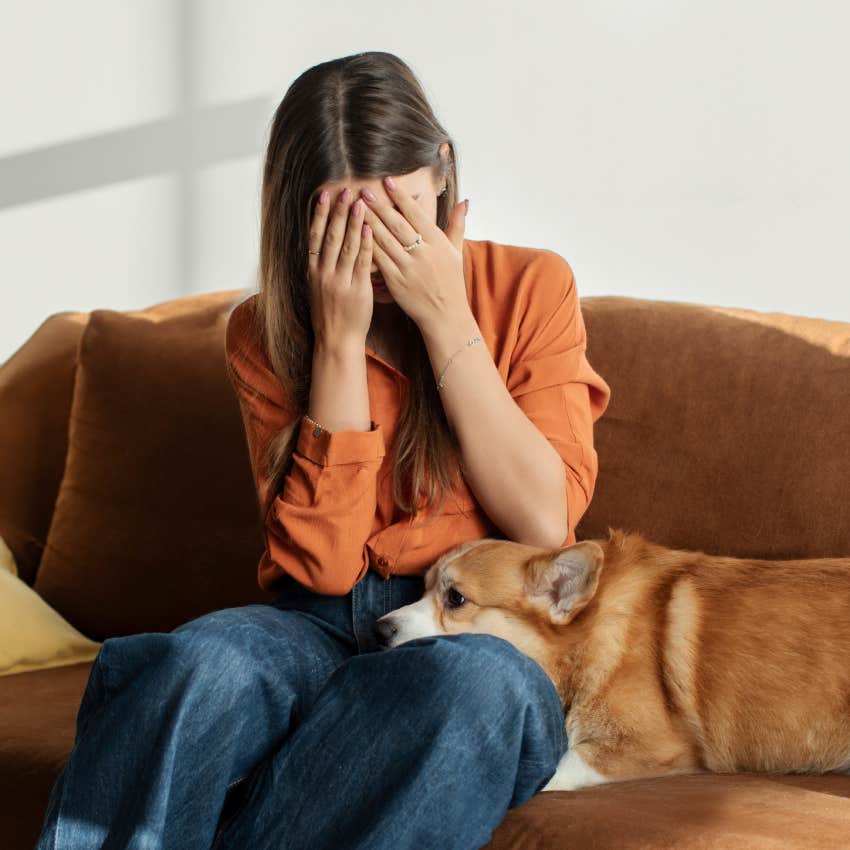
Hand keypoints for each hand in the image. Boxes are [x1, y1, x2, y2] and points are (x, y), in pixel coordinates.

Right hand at [307, 186, 373, 348]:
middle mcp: (323, 274)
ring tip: (360, 202)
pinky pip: (361, 263)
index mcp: (313, 272)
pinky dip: (365, 245)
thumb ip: (322, 267)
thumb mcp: (318, 288)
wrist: (336, 340)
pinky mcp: (357, 290)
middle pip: (331, 237)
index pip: (315, 237)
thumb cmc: (331, 315)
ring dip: (353, 222)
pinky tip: (369, 229)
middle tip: (345, 191)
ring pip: (346, 246)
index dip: (319, 215)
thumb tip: (324, 245)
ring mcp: (340, 282)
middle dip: (338, 212)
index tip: (323, 195)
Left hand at [360, 176, 468, 331]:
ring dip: (368, 223)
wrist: (446, 314)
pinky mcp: (397, 282)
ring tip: (355, 209)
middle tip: (364, 190)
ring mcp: (409, 268)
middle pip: (397, 225)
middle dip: (379, 206)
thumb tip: (465, 201)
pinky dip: (368, 247)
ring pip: (385, 241)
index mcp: (437, 242)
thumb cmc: (451, 282)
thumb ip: (457, 224)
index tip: (387, 182)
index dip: (400, 197)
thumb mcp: (457, 251)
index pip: (416, 214)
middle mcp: (423, 253)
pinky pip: (379, 261)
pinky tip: (356, 236)